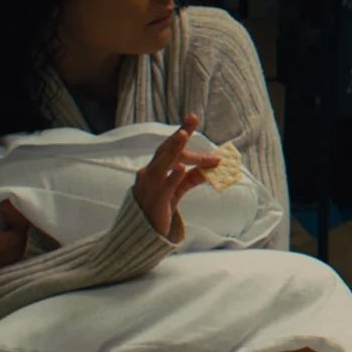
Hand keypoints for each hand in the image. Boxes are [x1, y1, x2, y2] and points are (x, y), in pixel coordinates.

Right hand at [133, 113, 221, 236]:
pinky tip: (180, 167)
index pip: (170, 148)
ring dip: (174, 149)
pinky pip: (165, 186)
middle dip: (179, 134)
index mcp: (154, 169)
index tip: (193, 117)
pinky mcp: (155, 200)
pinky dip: (172, 176)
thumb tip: (210, 169)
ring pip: (162, 163)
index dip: (182, 133)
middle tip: (192, 119)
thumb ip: (190, 178)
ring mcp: (150, 185)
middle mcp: (149, 173)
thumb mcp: (176, 191)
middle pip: (166, 150)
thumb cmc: (158, 208)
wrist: (141, 234)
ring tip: (183, 135)